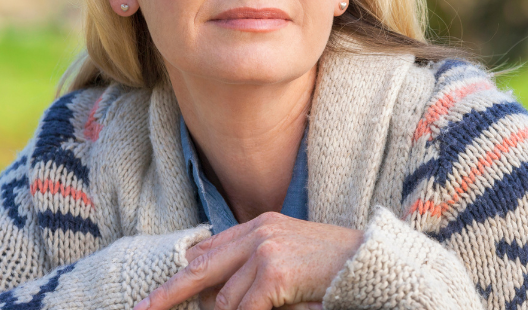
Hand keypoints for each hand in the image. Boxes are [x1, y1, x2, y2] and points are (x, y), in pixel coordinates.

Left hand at [134, 212, 363, 309]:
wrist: (370, 263)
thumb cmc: (334, 266)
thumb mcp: (292, 256)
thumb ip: (257, 264)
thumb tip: (218, 292)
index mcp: (260, 225)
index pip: (208, 249)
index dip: (181, 273)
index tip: (157, 294)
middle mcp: (259, 233)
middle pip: (200, 267)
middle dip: (169, 293)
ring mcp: (266, 251)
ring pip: (226, 300)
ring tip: (267, 305)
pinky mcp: (274, 273)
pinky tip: (278, 309)